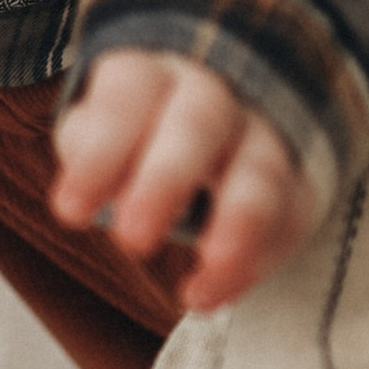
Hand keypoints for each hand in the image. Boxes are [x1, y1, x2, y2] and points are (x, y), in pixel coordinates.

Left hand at [51, 48, 322, 311]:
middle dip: (166, 181)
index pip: (129, 97)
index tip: (69, 213)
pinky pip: (291, 216)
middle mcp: (214, 93)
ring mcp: (264, 134)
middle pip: (198, 124)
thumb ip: (89, 151)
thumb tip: (84, 194)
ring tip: (200, 285)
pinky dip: (257, 261)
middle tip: (132, 240)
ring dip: (237, 224)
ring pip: (262, 172)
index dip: (102, 153)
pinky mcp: (299, 180)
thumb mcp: (98, 127)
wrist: (216, 112)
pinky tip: (211, 295)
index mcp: (153, 74)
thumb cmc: (137, 128)